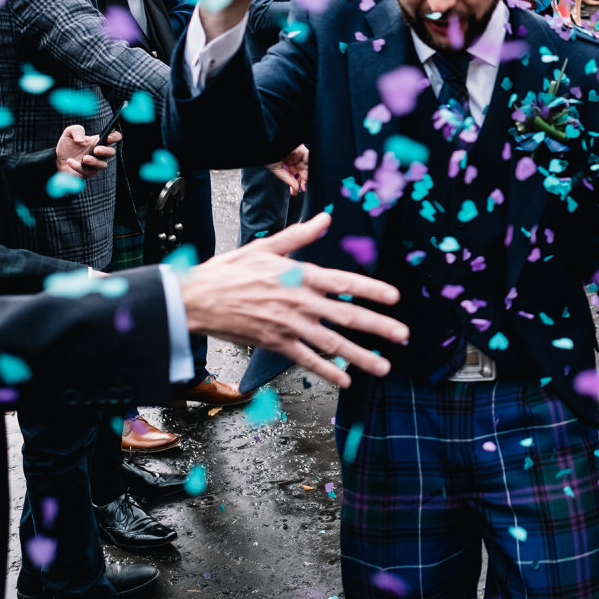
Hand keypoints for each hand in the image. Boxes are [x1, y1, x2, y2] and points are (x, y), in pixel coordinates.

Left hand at [56, 126, 120, 177]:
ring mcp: (96, 164)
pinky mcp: (88, 173)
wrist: (57, 159)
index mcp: (99, 141)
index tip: (108, 137)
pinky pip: (88, 172)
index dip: (115, 137)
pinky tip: (70, 161)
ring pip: (103, 165)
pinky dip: (78, 167)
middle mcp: (101, 153)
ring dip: (95, 162)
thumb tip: (81, 139)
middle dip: (105, 151)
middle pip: (111, 152)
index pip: (115, 137)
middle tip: (96, 150)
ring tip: (85, 158)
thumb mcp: (69, 133)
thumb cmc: (67, 145)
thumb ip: (76, 130)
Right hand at [178, 212, 403, 387]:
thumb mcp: (265, 247)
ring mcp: (288, 325)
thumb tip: (325, 218)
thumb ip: (300, 236)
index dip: (371, 289)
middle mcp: (300, 301)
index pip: (344, 282)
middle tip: (403, 335)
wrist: (195, 299)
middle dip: (378, 327)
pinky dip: (327, 371)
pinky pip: (307, 360)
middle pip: (346, 315)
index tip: (395, 297)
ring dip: (360, 356)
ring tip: (384, 367)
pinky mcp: (275, 343)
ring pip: (332, 343)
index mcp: (300, 275)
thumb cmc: (229, 271)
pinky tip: (346, 380)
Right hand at [269, 144, 308, 194]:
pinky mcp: (302, 149)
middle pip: (302, 173)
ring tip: (304, 185)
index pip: (295, 177)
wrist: (267, 142)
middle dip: (303, 183)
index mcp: (287, 165)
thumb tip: (296, 188)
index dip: (296, 185)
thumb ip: (287, 179)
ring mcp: (299, 155)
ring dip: (307, 177)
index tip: (295, 193)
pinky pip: (309, 158)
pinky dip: (310, 167)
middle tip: (303, 190)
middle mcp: (294, 160)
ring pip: (307, 167)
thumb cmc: (268, 154)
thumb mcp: (276, 169)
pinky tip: (308, 175)